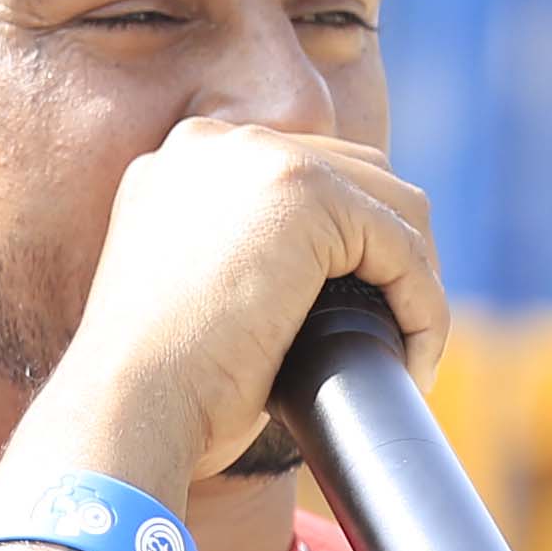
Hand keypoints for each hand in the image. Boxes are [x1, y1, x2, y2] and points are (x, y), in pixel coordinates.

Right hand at [27, 119, 443, 499]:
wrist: (127, 407)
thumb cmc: (157, 391)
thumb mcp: (192, 302)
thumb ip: (240, 263)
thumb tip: (319, 289)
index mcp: (181, 163)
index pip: (301, 177)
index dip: (346, 246)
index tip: (363, 315)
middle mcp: (215, 143)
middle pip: (353, 176)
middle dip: (390, 255)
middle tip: (396, 334)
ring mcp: (260, 157)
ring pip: (389, 205)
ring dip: (414, 281)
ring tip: (408, 352)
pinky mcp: (306, 193)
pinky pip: (403, 245)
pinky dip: (424, 307)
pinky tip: (415, 361)